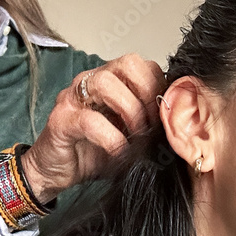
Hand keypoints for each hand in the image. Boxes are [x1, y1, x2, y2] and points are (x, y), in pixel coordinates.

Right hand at [21, 54, 164, 203]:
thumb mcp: (130, 135)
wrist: (57, 173)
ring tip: (136, 137)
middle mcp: (90, 82)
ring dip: (130, 112)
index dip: (159, 87)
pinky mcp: (60, 120)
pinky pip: (90, 120)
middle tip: (151, 125)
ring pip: (106, 83)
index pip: (143, 64)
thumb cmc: (94, 152)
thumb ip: (150, 123)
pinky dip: (112, 138)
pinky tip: (120, 153)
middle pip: (128, 63)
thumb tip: (178, 123)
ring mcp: (73, 98)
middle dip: (147, 94)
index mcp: (111, 81)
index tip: (164, 117)